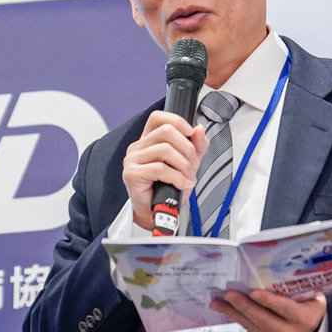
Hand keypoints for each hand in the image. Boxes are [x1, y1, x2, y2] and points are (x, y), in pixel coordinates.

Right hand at [122, 110, 207, 230]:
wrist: (158, 214)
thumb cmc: (169, 189)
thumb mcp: (187, 164)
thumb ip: (195, 146)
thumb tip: (199, 130)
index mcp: (149, 141)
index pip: (157, 117)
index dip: (176, 120)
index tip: (190, 132)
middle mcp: (138, 147)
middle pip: (166, 131)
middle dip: (187, 148)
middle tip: (193, 165)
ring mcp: (133, 160)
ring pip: (164, 149)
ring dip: (184, 165)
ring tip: (188, 177)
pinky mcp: (132, 174)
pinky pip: (160, 168)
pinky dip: (177, 177)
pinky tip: (182, 184)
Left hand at [212, 289, 325, 331]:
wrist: (316, 329)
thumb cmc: (312, 305)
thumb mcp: (313, 295)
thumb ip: (297, 287)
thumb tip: (275, 268)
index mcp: (304, 317)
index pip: (285, 309)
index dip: (269, 301)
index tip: (254, 293)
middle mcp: (290, 331)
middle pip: (263, 319)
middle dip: (243, 306)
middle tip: (228, 294)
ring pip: (252, 325)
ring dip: (233, 313)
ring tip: (217, 302)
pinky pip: (250, 328)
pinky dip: (236, 317)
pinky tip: (224, 309)